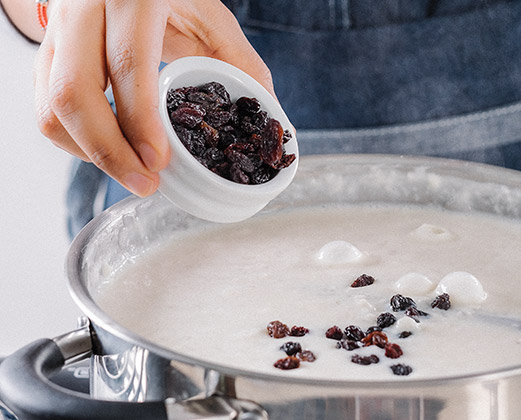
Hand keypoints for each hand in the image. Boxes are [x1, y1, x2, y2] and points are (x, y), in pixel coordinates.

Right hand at [34, 0, 273, 196]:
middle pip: (74, 91)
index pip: (128, 63)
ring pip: (51, 105)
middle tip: (145, 183)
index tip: (159, 162)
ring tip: (132, 173)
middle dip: (108, 151)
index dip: (140, 120)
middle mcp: (85, 10)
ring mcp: (58, 31)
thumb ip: (241, 63)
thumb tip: (272, 119)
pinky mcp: (47, 51)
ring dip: (89, 152)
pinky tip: (111, 150)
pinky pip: (46, 106)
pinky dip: (76, 140)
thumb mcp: (212, 17)